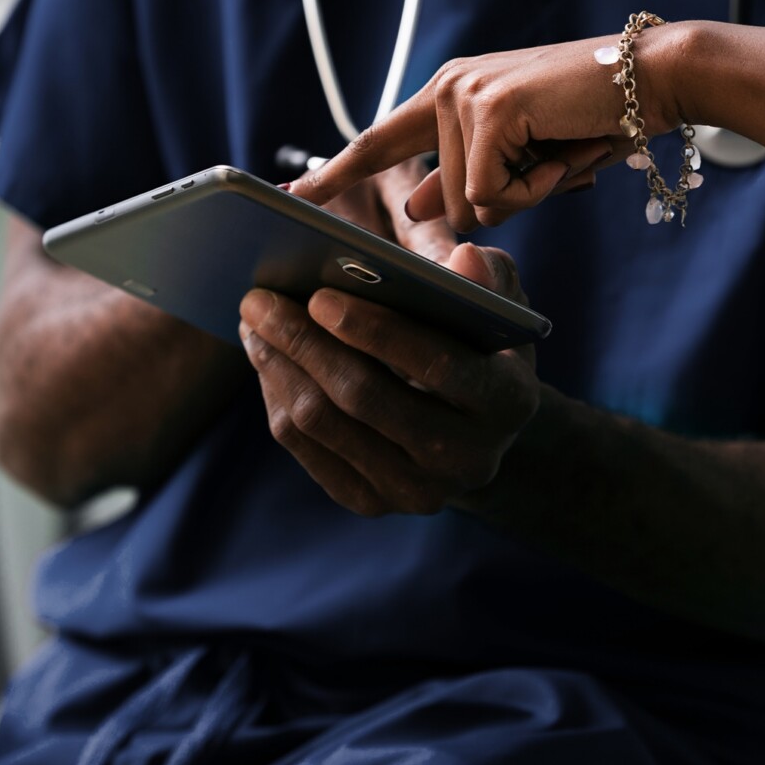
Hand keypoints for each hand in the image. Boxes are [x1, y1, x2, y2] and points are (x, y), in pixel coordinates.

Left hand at [237, 196, 545, 514]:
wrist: (481, 436)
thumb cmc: (484, 351)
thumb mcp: (500, 313)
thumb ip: (488, 281)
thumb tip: (462, 261)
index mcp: (509, 403)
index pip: (437, 365)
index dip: (376, 330)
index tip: (319, 296)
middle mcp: (468, 458)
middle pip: (365, 398)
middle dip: (304, 343)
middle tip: (259, 300)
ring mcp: (418, 489)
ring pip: (324, 423)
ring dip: (278, 366)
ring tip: (254, 322)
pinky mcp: (373, 502)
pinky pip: (305, 448)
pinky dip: (276, 397)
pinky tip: (267, 359)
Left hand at [288, 29, 671, 234]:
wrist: (656, 79)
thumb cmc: (601, 118)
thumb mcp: (528, 160)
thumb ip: (469, 181)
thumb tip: (418, 208)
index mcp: (451, 94)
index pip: (378, 142)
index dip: (335, 173)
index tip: (292, 193)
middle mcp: (447, 88)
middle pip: (445, 199)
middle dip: (508, 201)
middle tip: (559, 160)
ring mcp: (463, 95)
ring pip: (471, 202)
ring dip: (530, 194)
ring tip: (567, 149)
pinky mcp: (487, 109)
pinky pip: (492, 193)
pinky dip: (538, 190)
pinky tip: (565, 154)